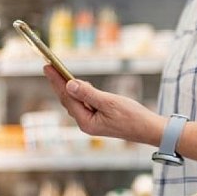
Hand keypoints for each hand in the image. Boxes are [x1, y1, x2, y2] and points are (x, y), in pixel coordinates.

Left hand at [44, 65, 165, 145]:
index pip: (67, 97)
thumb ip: (88, 94)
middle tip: (49, 66)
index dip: (56, 81)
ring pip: (75, 102)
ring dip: (69, 87)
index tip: (47, 66)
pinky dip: (80, 93)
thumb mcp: (109, 102)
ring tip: (60, 73)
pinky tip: (80, 85)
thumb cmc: (132, 117)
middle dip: (59, 83)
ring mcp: (91, 122)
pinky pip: (84, 104)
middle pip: (67, 100)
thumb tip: (69, 84)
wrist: (148, 129)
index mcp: (86, 122)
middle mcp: (86, 124)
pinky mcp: (98, 119)